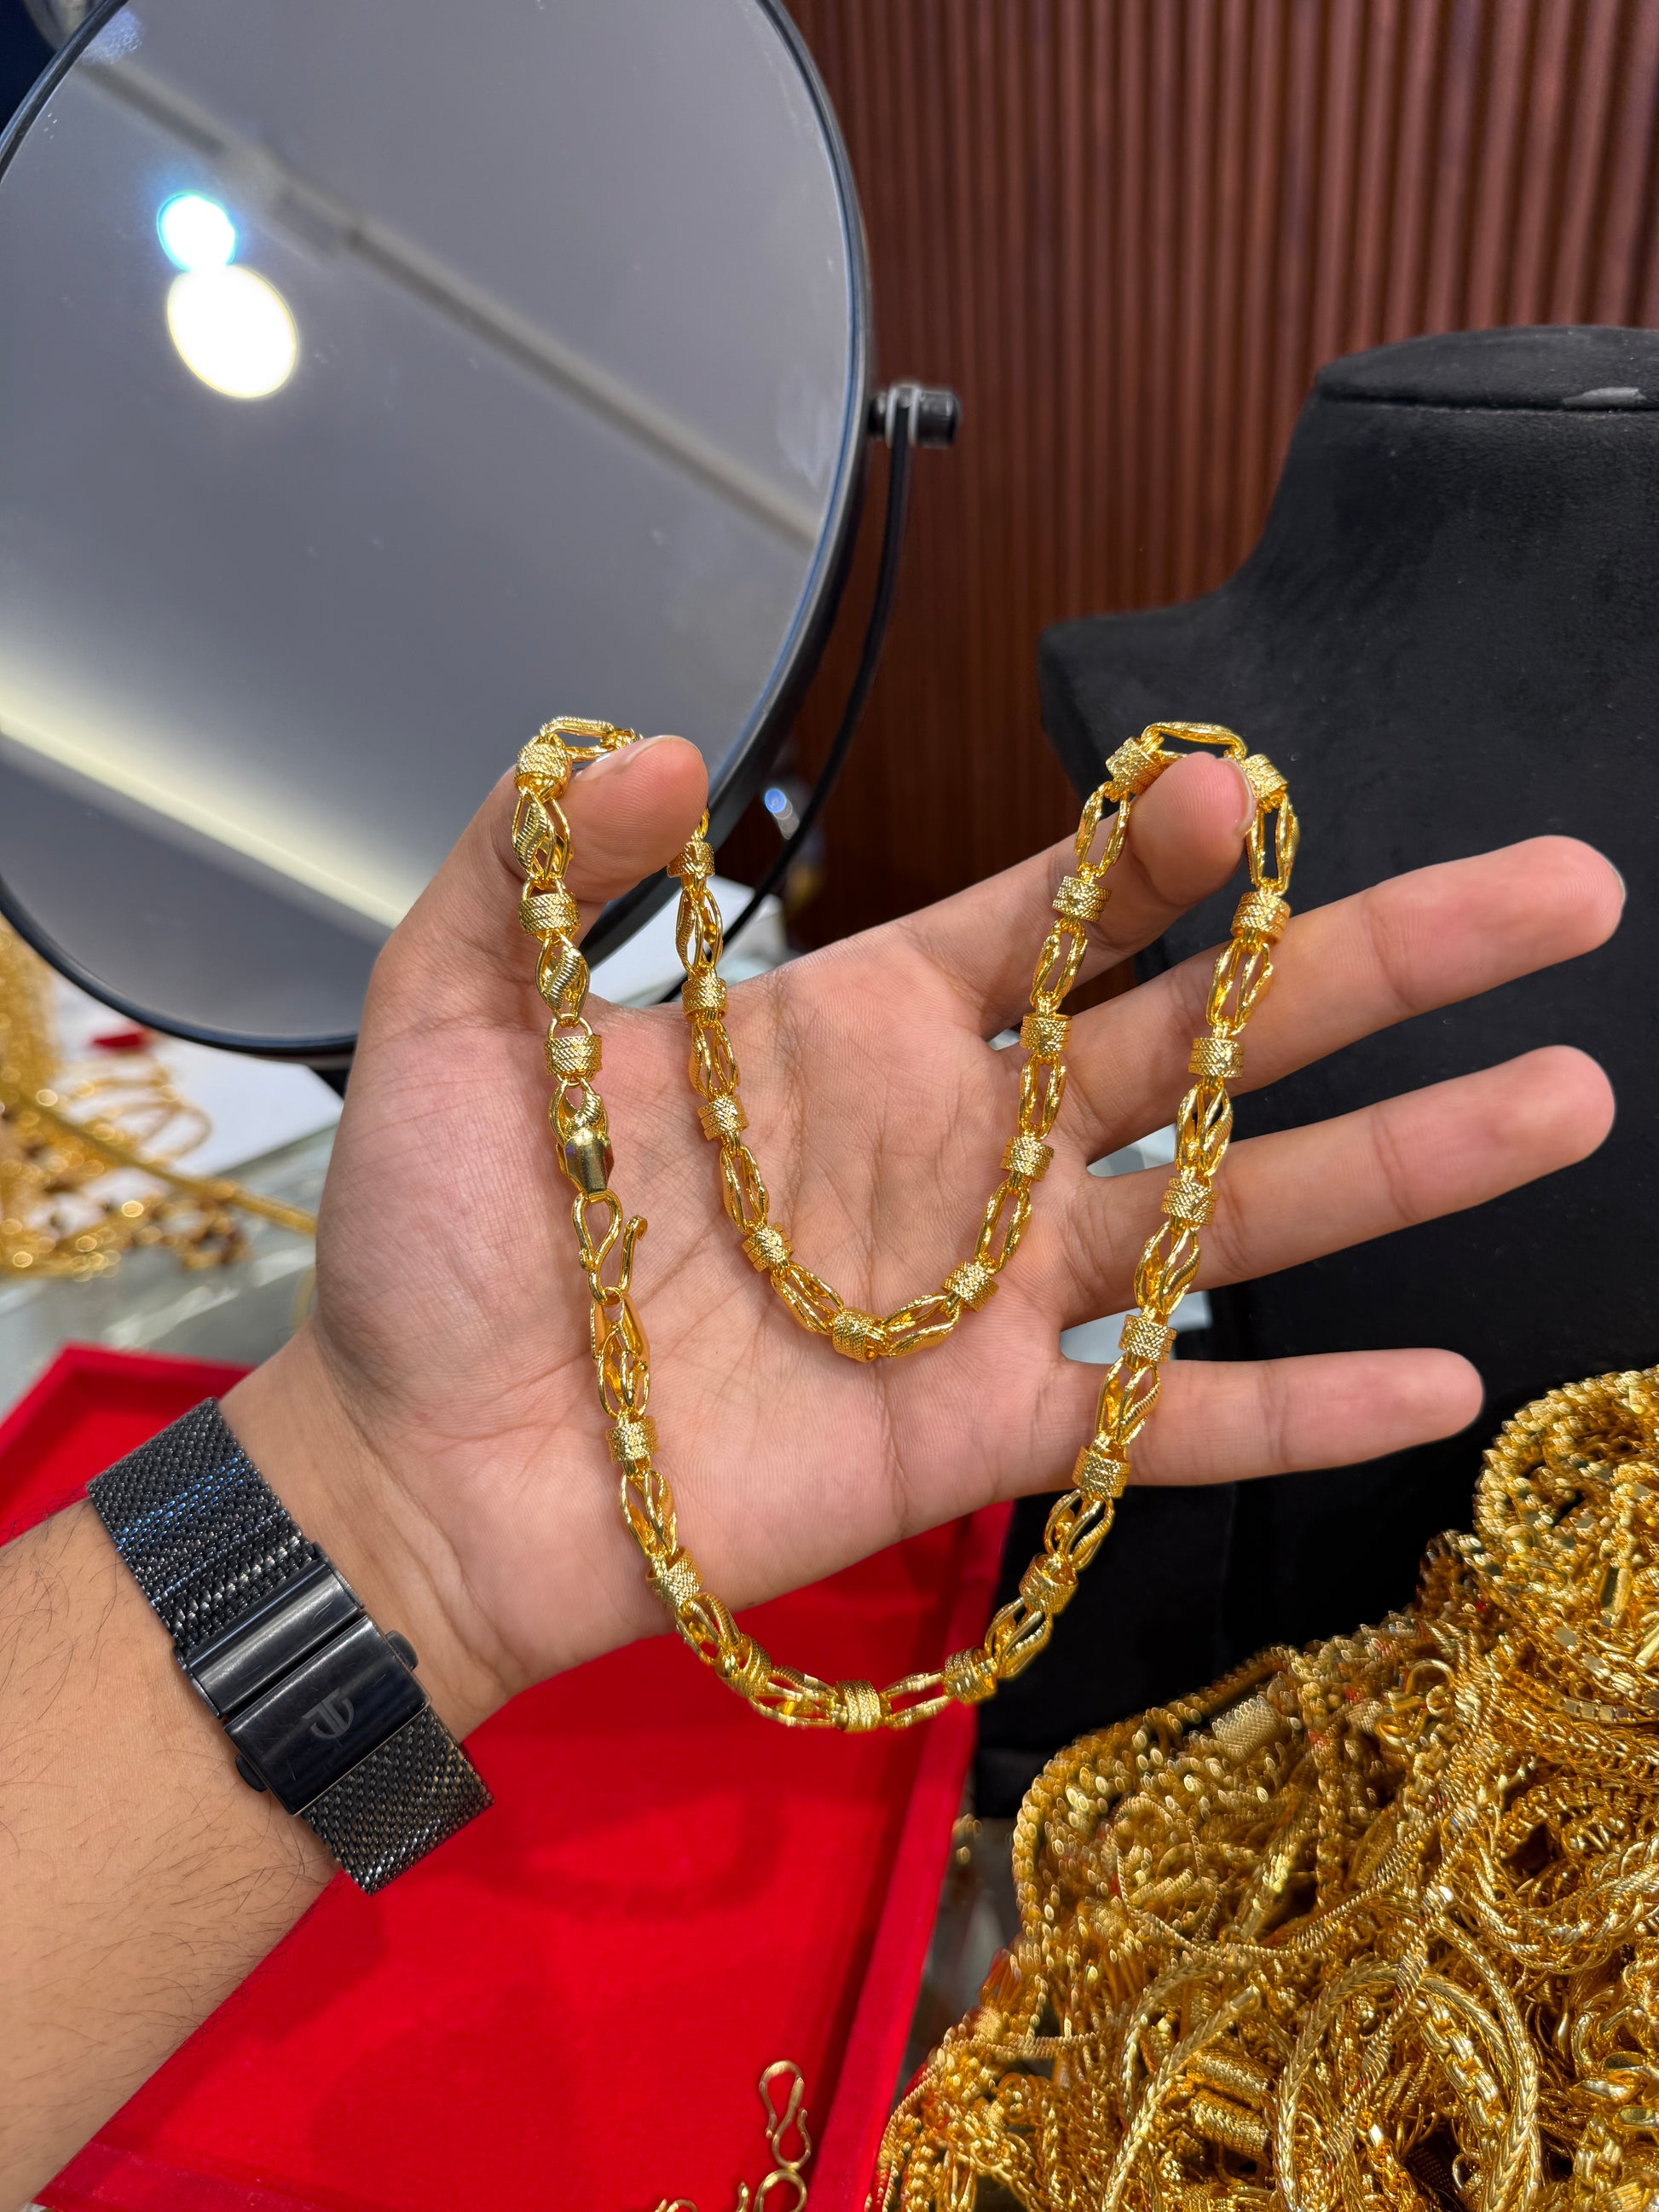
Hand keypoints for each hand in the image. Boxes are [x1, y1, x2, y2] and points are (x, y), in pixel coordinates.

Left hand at [226, 739, 1620, 1735]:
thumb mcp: (452, 1018)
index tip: (1235, 795)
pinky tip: (1445, 1384)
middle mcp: (963, 1144)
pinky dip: (1300, 1408)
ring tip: (1564, 1098)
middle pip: (1204, 1037)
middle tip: (1555, 892)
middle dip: (1378, 964)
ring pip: (1231, 1211)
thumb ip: (533, 867)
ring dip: (1399, 1163)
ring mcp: (990, 1294)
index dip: (1154, 856)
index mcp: (863, 1026)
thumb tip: (644, 742)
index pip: (1053, 915)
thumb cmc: (443, 1244)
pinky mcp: (986, 1435)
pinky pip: (1169, 1419)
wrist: (431, 1468)